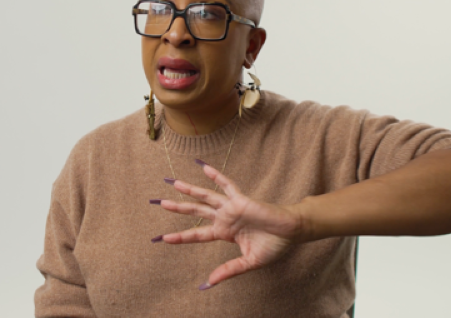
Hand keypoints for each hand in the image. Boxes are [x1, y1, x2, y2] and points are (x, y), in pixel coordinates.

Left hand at [150, 159, 301, 289]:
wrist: (291, 233)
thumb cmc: (274, 246)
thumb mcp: (249, 262)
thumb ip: (229, 270)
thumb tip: (208, 283)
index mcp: (224, 233)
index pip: (197, 234)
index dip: (181, 236)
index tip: (163, 238)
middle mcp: (224, 218)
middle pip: (196, 211)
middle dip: (178, 207)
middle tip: (159, 202)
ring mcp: (231, 207)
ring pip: (206, 196)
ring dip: (190, 190)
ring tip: (173, 183)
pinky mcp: (241, 199)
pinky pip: (227, 185)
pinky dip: (215, 176)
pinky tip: (203, 167)